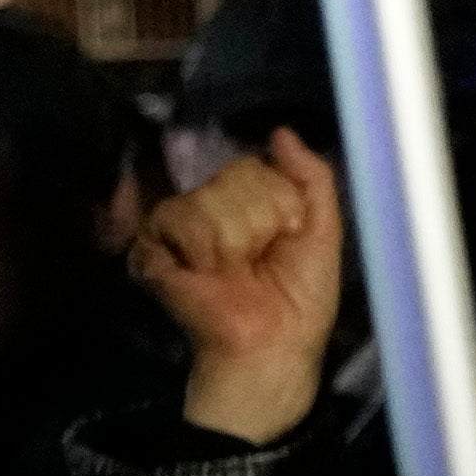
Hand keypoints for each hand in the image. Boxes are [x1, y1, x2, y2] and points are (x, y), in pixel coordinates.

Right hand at [134, 124, 349, 446]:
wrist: (277, 342)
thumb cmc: (301, 296)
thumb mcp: (323, 227)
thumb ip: (312, 176)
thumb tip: (281, 133)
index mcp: (245, 203)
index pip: (253, 165)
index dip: (280, 199)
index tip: (287, 233)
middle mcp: (208, 209)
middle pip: (234, 175)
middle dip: (262, 218)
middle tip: (261, 257)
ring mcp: (177, 228)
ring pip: (208, 196)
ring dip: (238, 237)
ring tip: (236, 268)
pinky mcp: (152, 251)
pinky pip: (178, 219)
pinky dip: (205, 248)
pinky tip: (209, 272)